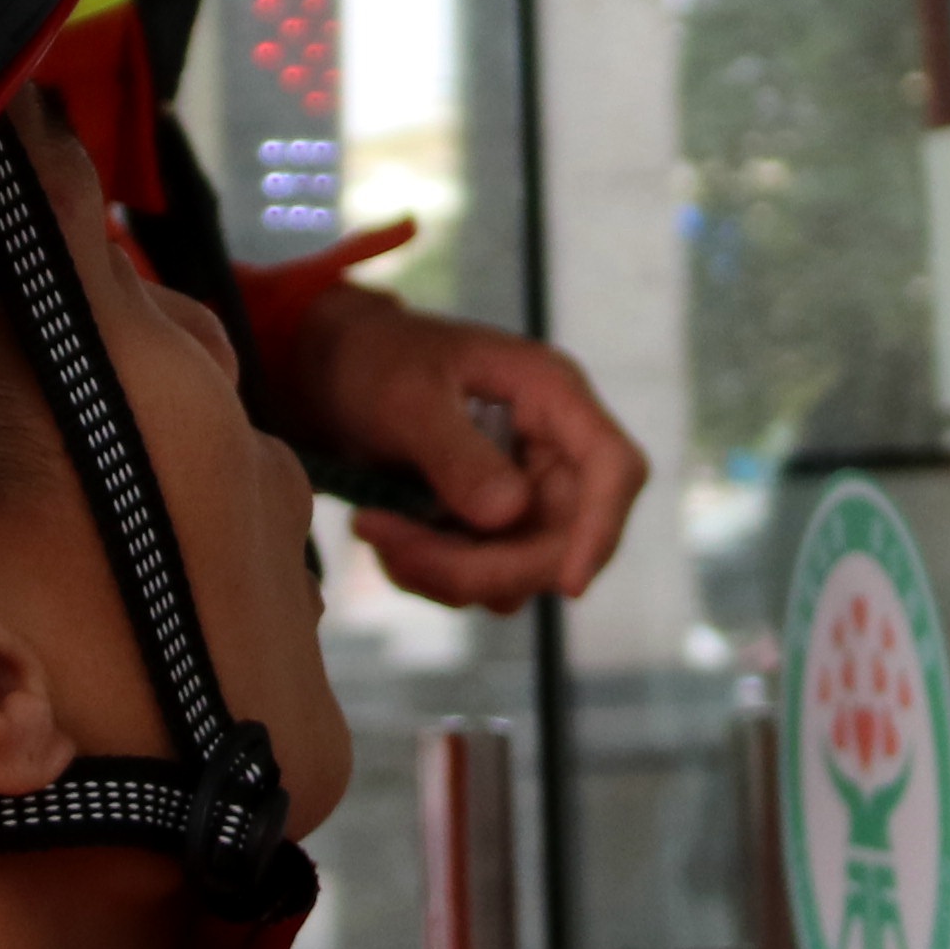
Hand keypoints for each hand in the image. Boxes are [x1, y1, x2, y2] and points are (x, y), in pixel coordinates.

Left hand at [283, 284, 650, 608]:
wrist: (334, 375)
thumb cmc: (377, 362)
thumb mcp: (407, 396)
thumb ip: (456, 453)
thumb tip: (509, 515)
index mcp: (553, 396)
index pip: (614, 468)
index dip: (603, 530)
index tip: (570, 587)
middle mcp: (553, 450)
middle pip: (563, 542)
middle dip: (481, 565)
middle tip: (390, 543)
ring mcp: (526, 492)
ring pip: (518, 574)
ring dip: (443, 571)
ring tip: (373, 526)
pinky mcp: (493, 527)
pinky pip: (481, 580)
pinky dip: (429, 572)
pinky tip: (383, 534)